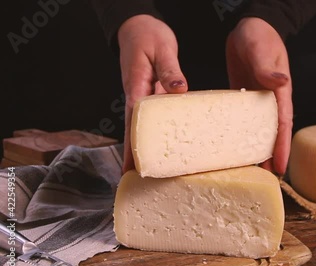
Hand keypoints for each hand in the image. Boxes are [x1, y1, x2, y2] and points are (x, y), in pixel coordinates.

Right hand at [118, 15, 187, 173]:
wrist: (139, 27)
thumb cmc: (147, 36)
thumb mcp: (161, 49)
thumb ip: (169, 69)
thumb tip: (179, 90)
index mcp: (136, 88)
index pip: (133, 123)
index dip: (133, 148)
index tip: (131, 170)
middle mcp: (137, 97)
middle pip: (136, 133)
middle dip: (137, 158)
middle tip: (141, 183)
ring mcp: (143, 98)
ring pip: (145, 129)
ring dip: (147, 150)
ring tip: (155, 173)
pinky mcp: (152, 96)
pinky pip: (156, 119)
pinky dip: (160, 134)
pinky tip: (170, 146)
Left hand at [226, 17, 292, 175]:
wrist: (249, 26)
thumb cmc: (259, 35)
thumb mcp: (263, 50)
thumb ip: (269, 68)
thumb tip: (280, 83)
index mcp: (279, 92)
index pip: (283, 124)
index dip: (282, 147)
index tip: (281, 167)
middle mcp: (270, 100)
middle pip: (272, 133)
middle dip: (270, 155)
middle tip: (265, 178)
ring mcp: (256, 99)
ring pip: (257, 129)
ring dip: (254, 147)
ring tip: (248, 168)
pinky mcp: (243, 96)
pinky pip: (241, 119)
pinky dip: (239, 133)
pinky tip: (231, 144)